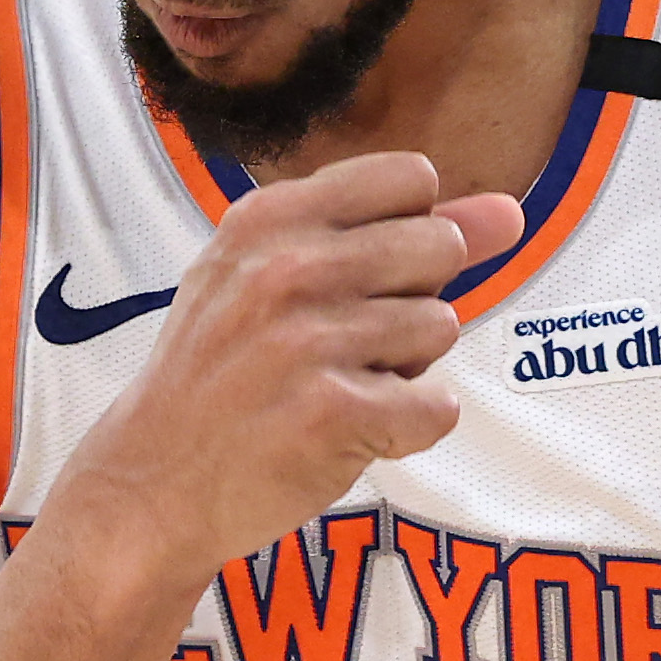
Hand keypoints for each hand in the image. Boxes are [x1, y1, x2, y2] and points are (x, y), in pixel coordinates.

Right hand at [57, 152, 523, 578]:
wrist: (151, 482)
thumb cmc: (223, 373)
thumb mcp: (275, 278)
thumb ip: (397, 234)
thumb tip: (510, 213)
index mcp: (268, 218)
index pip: (412, 178)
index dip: (408, 231)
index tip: (359, 275)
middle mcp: (285, 268)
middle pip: (439, 248)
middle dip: (412, 299)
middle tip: (343, 344)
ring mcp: (308, 341)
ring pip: (440, 328)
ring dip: (404, 370)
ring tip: (332, 388)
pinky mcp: (333, 414)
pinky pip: (437, 407)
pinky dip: (406, 429)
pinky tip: (346, 433)